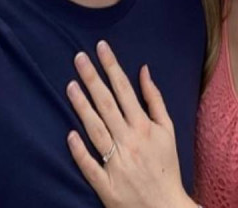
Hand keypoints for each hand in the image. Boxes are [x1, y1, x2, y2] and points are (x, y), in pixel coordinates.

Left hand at [66, 41, 194, 207]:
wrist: (165, 206)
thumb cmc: (166, 165)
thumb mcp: (168, 129)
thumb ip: (154, 99)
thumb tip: (143, 71)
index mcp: (144, 126)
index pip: (124, 90)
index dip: (112, 67)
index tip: (101, 47)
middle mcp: (129, 141)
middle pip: (107, 104)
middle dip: (92, 78)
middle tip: (78, 57)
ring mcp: (116, 162)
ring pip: (95, 130)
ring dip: (82, 106)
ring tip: (70, 84)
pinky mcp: (105, 184)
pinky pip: (89, 165)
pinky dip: (80, 150)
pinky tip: (69, 134)